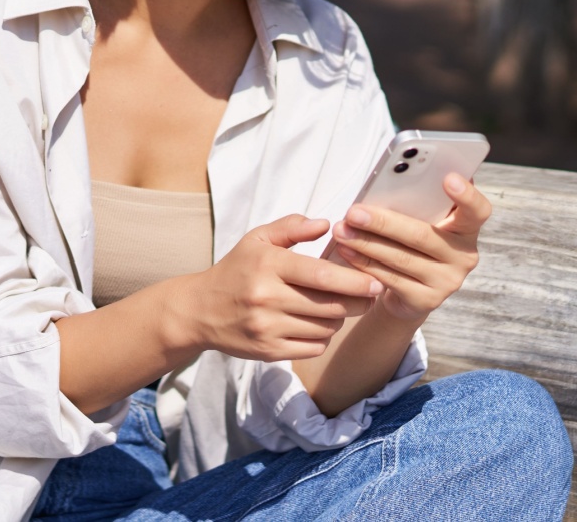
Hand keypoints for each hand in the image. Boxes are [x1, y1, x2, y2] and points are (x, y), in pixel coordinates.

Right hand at [179, 214, 383, 362]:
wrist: (200, 310)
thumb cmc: (236, 270)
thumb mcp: (257, 240)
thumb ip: (292, 227)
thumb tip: (326, 224)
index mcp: (268, 265)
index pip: (320, 275)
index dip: (354, 280)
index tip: (376, 281)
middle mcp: (267, 298)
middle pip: (330, 305)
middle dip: (357, 301)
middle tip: (370, 295)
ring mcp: (267, 328)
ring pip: (325, 328)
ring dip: (339, 318)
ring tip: (335, 305)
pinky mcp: (268, 351)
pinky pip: (313, 347)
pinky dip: (323, 337)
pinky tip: (316, 324)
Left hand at [330, 173, 490, 322]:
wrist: (407, 291)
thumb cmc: (411, 242)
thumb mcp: (418, 220)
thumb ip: (415, 203)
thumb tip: (391, 177)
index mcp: (466, 228)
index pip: (478, 211)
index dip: (467, 195)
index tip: (448, 177)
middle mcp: (464, 256)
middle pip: (423, 236)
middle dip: (383, 223)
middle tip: (354, 212)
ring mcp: (447, 281)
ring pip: (402, 259)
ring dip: (366, 243)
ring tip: (342, 230)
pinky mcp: (427, 301)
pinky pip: (390, 279)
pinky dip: (364, 263)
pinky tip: (346, 250)